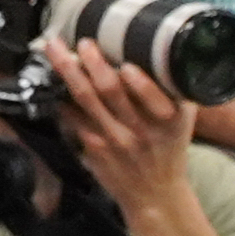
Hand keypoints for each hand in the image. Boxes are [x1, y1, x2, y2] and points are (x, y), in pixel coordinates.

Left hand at [37, 42, 207, 211]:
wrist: (155, 193)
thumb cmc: (168, 149)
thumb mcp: (184, 122)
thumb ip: (170, 92)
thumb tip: (145, 52)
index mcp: (170, 121)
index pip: (154, 98)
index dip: (138, 82)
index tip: (126, 65)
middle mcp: (141, 131)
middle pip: (111, 92)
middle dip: (93, 63)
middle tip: (83, 42)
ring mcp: (114, 140)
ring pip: (85, 100)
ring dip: (68, 72)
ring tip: (55, 49)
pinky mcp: (93, 147)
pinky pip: (71, 116)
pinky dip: (61, 95)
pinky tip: (51, 78)